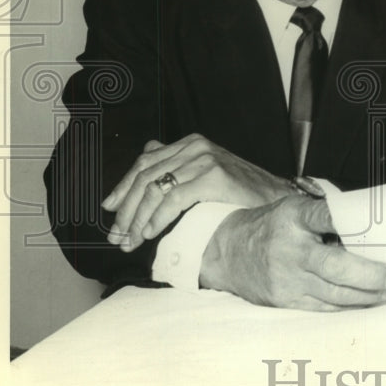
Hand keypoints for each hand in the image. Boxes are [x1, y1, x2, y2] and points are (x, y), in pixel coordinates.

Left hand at [102, 134, 289, 251]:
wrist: (275, 199)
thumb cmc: (242, 191)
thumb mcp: (206, 169)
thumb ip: (177, 161)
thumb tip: (148, 151)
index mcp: (191, 144)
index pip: (144, 162)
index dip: (123, 187)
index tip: (109, 208)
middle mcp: (196, 147)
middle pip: (145, 176)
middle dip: (126, 209)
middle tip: (118, 235)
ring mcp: (205, 160)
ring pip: (155, 190)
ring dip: (137, 220)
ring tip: (132, 241)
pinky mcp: (213, 177)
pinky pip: (173, 199)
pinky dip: (156, 219)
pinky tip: (151, 233)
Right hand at [200, 194, 385, 310]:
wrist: (230, 253)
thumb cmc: (273, 226)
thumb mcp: (294, 208)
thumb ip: (326, 215)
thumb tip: (370, 222)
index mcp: (294, 218)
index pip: (324, 216)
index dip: (347, 219)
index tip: (372, 222)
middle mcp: (290, 250)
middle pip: (335, 267)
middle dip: (370, 274)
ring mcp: (287, 279)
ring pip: (334, 294)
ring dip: (366, 295)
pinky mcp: (285, 300)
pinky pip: (323, 308)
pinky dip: (348, 306)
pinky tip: (365, 301)